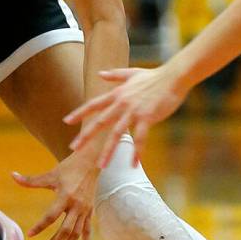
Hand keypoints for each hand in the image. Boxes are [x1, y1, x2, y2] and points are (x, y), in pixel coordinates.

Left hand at [12, 150, 97, 239]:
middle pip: (65, 230)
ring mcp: (85, 210)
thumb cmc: (68, 167)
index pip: (51, 216)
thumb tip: (12, 175)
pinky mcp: (90, 211)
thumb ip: (31, 180)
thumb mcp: (50, 174)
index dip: (40, 226)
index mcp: (65, 196)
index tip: (30, 234)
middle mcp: (76, 206)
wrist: (91, 162)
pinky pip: (88, 230)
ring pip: (76, 234)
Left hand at [64, 65, 187, 166]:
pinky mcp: (147, 117)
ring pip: (117, 134)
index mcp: (117, 94)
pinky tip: (134, 164)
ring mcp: (134, 111)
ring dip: (108, 151)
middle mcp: (122, 103)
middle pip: (100, 122)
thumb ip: (114, 75)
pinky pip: (141, 138)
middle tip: (73, 148)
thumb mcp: (131, 73)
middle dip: (86, 136)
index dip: (79, 113)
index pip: (94, 105)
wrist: (173, 77)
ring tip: (101, 166)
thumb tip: (100, 73)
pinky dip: (137, 152)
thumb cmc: (154, 76)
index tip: (66, 121)